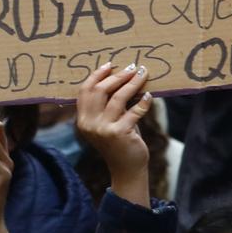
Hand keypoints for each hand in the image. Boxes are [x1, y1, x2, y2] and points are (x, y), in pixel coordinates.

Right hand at [75, 62, 153, 205]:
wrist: (126, 168)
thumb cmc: (119, 141)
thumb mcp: (107, 122)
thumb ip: (108, 105)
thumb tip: (121, 77)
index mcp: (82, 119)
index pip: (85, 91)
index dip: (96, 75)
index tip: (110, 64)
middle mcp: (89, 123)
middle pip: (100, 91)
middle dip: (117, 76)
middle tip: (132, 67)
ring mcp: (103, 129)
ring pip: (117, 98)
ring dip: (132, 84)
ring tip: (142, 75)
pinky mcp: (120, 133)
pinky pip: (134, 112)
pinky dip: (143, 102)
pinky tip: (149, 96)